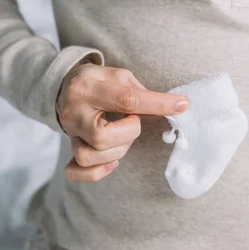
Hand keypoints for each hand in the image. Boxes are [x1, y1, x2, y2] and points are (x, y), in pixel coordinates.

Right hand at [56, 64, 188, 181]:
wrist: (66, 87)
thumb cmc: (100, 82)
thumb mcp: (120, 77)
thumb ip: (143, 94)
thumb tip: (175, 108)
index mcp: (88, 88)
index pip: (126, 100)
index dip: (158, 104)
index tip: (182, 105)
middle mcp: (74, 113)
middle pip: (103, 137)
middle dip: (129, 132)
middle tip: (131, 120)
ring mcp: (70, 134)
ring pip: (90, 156)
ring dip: (117, 150)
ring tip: (121, 135)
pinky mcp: (70, 149)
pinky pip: (76, 172)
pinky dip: (98, 172)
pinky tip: (112, 161)